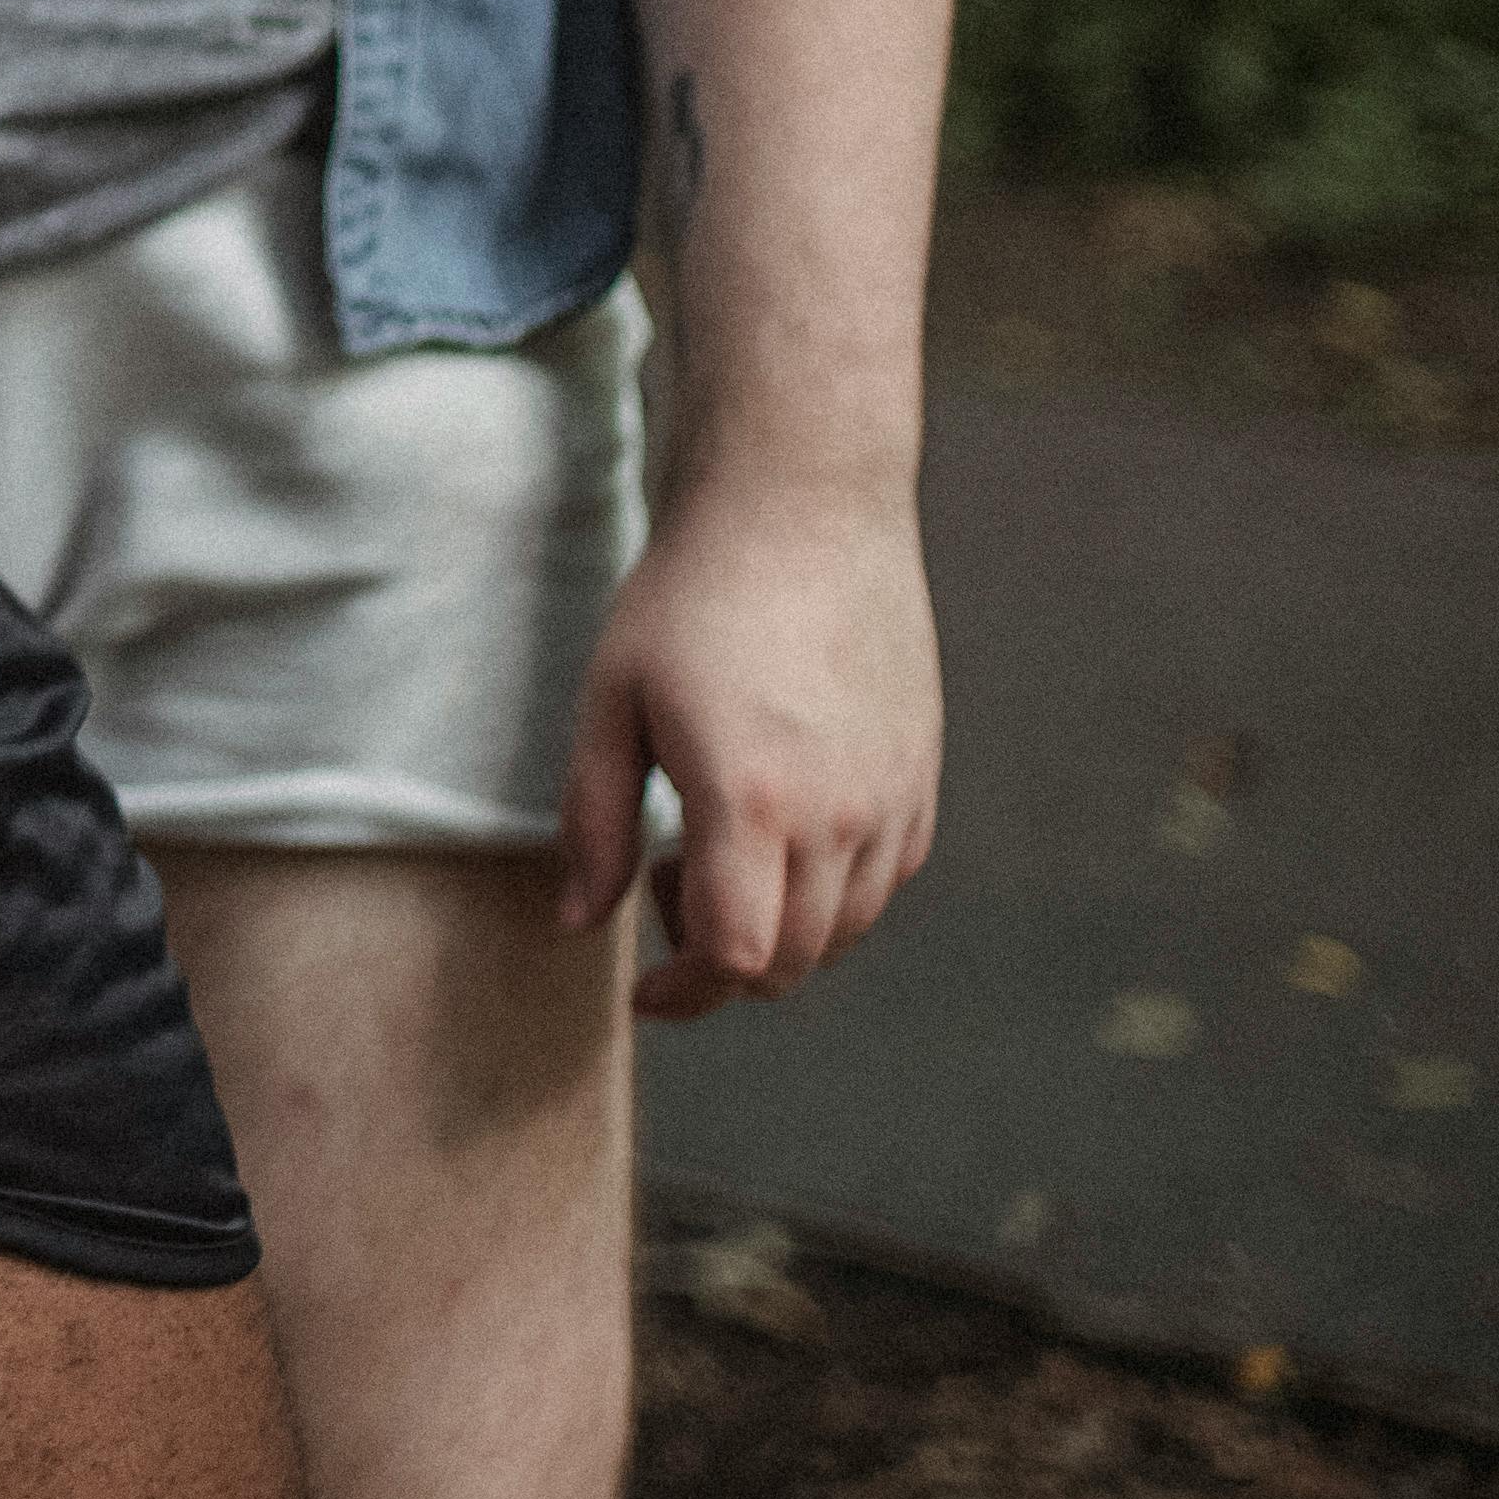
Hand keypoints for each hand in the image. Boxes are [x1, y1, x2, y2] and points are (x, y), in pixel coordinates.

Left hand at [556, 472, 941, 1020]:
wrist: (802, 507)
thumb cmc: (689, 597)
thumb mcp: (609, 702)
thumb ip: (594, 824)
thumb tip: (577, 924)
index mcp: (751, 802)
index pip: (739, 958)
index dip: (688, 991)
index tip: (643, 987)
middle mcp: (840, 815)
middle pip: (795, 961)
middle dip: (723, 962)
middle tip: (661, 887)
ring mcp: (893, 797)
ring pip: (848, 929)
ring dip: (780, 929)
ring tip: (713, 847)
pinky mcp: (921, 776)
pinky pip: (886, 879)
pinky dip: (833, 891)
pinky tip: (778, 827)